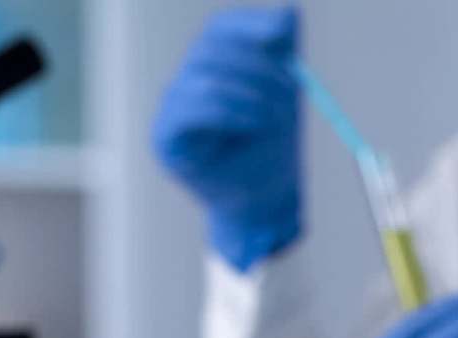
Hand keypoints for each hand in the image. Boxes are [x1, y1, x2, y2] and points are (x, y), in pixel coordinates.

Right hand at [152, 6, 300, 270]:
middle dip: (259, 68)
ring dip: (249, 94)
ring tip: (277, 118)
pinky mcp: (166, 138)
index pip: (219, 30)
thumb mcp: (285, 95)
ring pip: (203, 77)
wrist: (266, 199)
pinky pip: (189, 109)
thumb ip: (284, 54)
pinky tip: (253, 125)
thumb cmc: (272, 149)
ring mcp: (171, 109)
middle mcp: (185, 81)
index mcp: (211, 66)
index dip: (248, 26)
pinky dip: (228, 112)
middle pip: (211, 49)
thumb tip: (288, 12)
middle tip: (291, 92)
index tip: (282, 35)